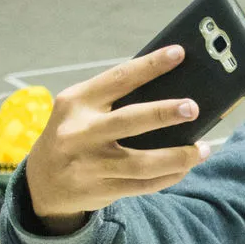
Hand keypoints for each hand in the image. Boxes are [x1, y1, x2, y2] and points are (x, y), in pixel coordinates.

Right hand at [20, 47, 213, 230]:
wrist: (41, 183)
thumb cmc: (74, 134)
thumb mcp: (80, 109)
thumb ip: (113, 98)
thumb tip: (170, 86)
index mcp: (76, 102)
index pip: (118, 78)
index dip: (150, 65)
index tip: (179, 53)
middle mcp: (80, 133)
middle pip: (130, 121)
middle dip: (164, 113)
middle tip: (193, 108)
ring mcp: (90, 165)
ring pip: (142, 163)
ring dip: (178, 156)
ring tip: (203, 149)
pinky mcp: (101, 190)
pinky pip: (143, 186)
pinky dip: (169, 177)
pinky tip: (185, 168)